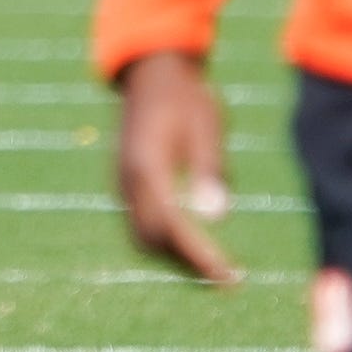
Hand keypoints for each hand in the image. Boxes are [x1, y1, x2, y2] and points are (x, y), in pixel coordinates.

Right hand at [115, 49, 238, 284]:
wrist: (152, 70)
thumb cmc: (186, 96)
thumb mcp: (207, 127)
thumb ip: (210, 171)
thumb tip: (217, 218)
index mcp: (146, 166)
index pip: (170, 226)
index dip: (198, 256)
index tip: (229, 276)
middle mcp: (128, 179)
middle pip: (152, 239)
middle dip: (187, 264)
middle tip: (227, 280)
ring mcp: (122, 181)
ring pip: (142, 235)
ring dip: (175, 257)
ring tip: (212, 269)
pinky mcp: (126, 181)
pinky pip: (139, 222)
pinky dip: (165, 240)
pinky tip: (192, 243)